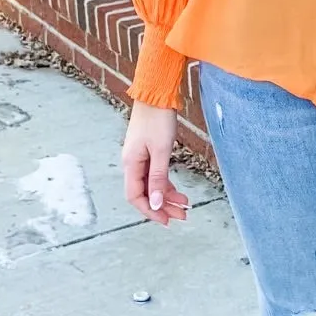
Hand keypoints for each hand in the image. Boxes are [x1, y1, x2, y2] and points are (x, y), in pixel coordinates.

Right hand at [122, 102, 190, 226]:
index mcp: (131, 164)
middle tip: (182, 216)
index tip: (166, 221)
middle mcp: (132, 164)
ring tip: (185, 206)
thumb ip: (157, 178)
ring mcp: (140, 158)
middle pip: (144, 194)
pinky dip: (166, 185)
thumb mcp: (161, 151)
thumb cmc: (157, 119)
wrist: (156, 95)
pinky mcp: (148, 152)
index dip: (150, 211)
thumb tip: (155, 203)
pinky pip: (156, 175)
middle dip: (162, 207)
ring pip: (152, 186)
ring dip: (167, 197)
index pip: (135, 197)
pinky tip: (179, 192)